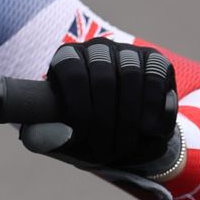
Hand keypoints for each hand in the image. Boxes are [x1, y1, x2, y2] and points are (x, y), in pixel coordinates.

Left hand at [21, 38, 178, 170]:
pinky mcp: (154, 60)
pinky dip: (151, 106)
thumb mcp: (57, 137)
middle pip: (102, 77)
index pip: (72, 73)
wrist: (120, 135)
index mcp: (65, 59)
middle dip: (105, 120)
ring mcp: (126, 51)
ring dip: (129, 116)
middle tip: (106, 151)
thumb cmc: (82, 133)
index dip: (79, 108)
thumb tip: (62, 134)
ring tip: (125, 145)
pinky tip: (147, 129)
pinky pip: (155, 77)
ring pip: (131, 75)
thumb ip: (43, 137)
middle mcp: (95, 48)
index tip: (82, 138)